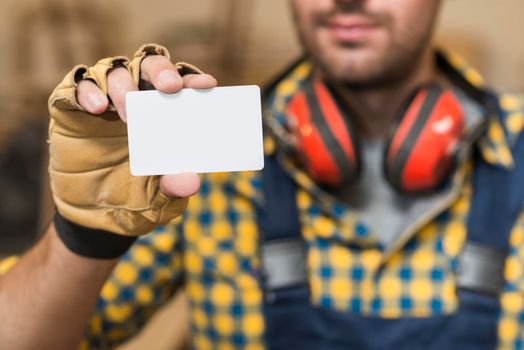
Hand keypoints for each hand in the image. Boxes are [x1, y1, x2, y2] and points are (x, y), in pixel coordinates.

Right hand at [48, 44, 215, 234]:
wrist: (92, 216)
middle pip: (149, 65)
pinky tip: (97, 108)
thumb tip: (190, 182)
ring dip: (124, 85)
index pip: (181, 86)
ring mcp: (104, 101)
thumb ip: (171, 190)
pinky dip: (86, 91)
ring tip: (128, 112)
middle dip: (161, 71)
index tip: (206, 85)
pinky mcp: (70, 109)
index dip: (193, 80)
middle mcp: (136, 100)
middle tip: (170, 87)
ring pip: (114, 70)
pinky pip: (75, 87)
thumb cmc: (133, 199)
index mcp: (164, 115)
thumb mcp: (156, 200)